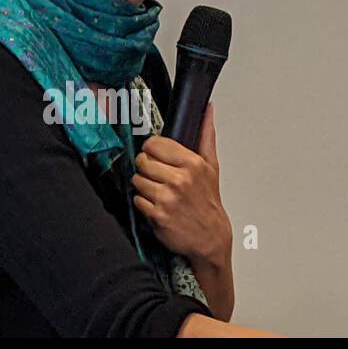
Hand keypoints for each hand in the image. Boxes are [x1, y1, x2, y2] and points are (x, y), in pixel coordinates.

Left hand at [131, 104, 231, 266]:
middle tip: (161, 178)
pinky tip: (159, 206)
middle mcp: (179, 180)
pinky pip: (136, 200)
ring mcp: (167, 198)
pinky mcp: (157, 215)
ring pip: (137, 180)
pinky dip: (144, 204)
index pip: (154, 144)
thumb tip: (208, 109)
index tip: (159, 158)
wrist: (211, 239)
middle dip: (148, 169)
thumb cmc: (208, 202)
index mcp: (192, 164)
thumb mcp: (211, 166)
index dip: (153, 150)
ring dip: (145, 187)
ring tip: (161, 193)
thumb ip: (206, 135)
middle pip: (142, 161)